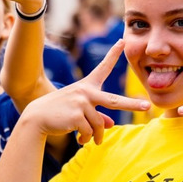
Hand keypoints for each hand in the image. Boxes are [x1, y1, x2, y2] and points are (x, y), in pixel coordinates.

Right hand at [22, 40, 148, 144]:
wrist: (36, 118)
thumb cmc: (57, 113)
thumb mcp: (77, 110)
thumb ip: (96, 116)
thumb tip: (109, 125)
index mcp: (86, 86)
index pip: (102, 68)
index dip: (113, 54)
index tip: (122, 41)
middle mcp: (86, 92)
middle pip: (114, 100)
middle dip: (132, 104)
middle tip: (147, 106)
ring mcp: (82, 103)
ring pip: (99, 124)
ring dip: (95, 136)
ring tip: (88, 140)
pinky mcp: (77, 115)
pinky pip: (89, 131)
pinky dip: (86, 139)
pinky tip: (78, 139)